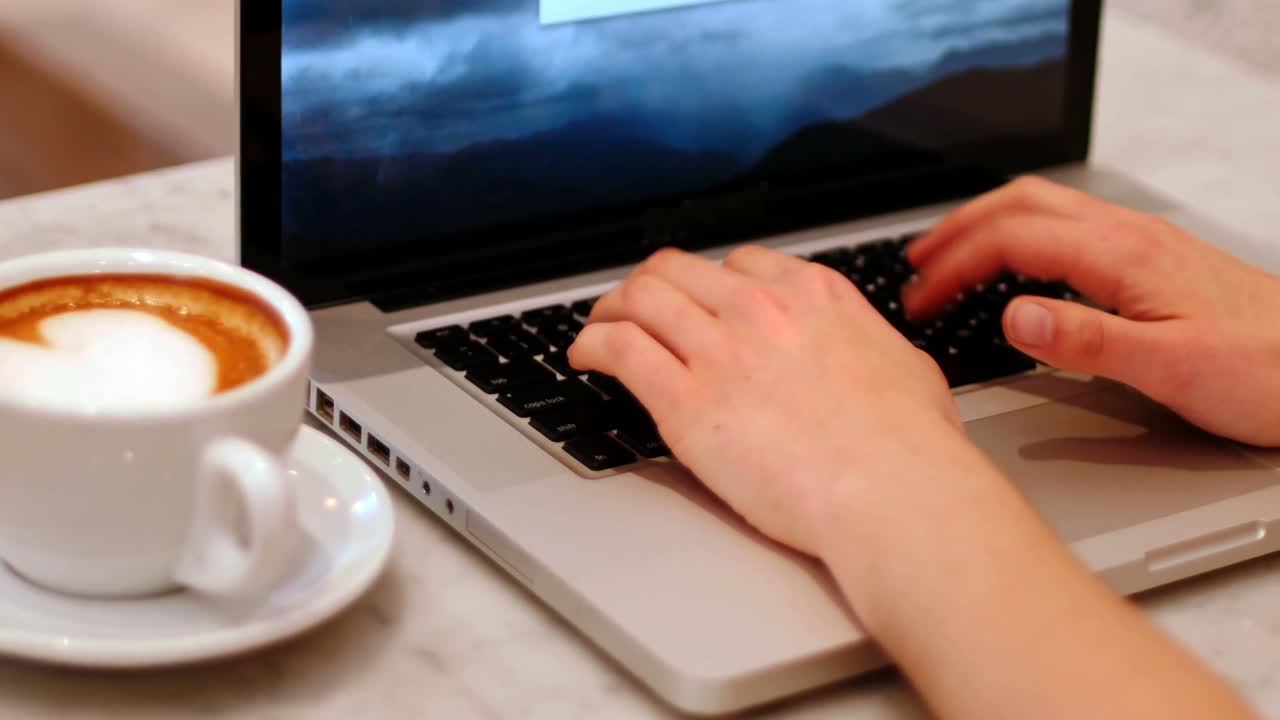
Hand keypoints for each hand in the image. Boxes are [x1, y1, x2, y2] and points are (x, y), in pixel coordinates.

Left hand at [568, 246, 985, 557]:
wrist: (894, 492)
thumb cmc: (910, 446)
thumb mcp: (904, 365)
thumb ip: (866, 344)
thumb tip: (864, 350)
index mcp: (813, 295)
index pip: (741, 265)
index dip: (710, 283)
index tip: (700, 302)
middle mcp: (761, 310)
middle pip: (678, 269)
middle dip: (651, 284)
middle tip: (637, 307)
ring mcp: (720, 350)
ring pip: (640, 298)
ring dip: (610, 309)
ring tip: (600, 327)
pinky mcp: (685, 401)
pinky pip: (619, 349)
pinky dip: (591, 345)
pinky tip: (586, 357)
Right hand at [905, 176, 1279, 446]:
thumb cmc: (1266, 373)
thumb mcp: (1172, 369)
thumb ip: (1088, 340)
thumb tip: (1013, 315)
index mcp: (1124, 255)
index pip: (1013, 239)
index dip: (954, 265)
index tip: (919, 299)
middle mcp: (1130, 237)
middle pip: (1021, 203)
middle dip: (957, 229)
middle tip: (915, 265)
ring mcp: (1141, 245)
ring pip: (1043, 207)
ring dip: (986, 225)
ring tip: (948, 256)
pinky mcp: (1150, 261)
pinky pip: (1066, 228)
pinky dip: (1020, 236)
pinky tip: (1016, 270)